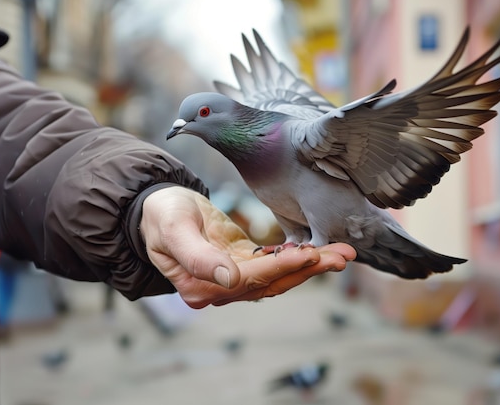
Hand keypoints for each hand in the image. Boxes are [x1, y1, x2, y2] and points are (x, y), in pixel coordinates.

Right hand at [140, 186, 355, 308]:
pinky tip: (319, 251)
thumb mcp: (173, 229)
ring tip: (341, 253)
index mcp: (201, 287)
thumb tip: (230, 280)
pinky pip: (273, 266)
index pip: (252, 279)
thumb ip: (198, 257)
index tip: (313, 254)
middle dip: (310, 269)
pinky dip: (296, 259)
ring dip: (311, 266)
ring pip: (278, 276)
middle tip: (344, 255)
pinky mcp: (240, 265)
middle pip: (272, 282)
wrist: (156, 208)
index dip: (284, 266)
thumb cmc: (161, 215)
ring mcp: (231, 281)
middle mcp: (220, 291)